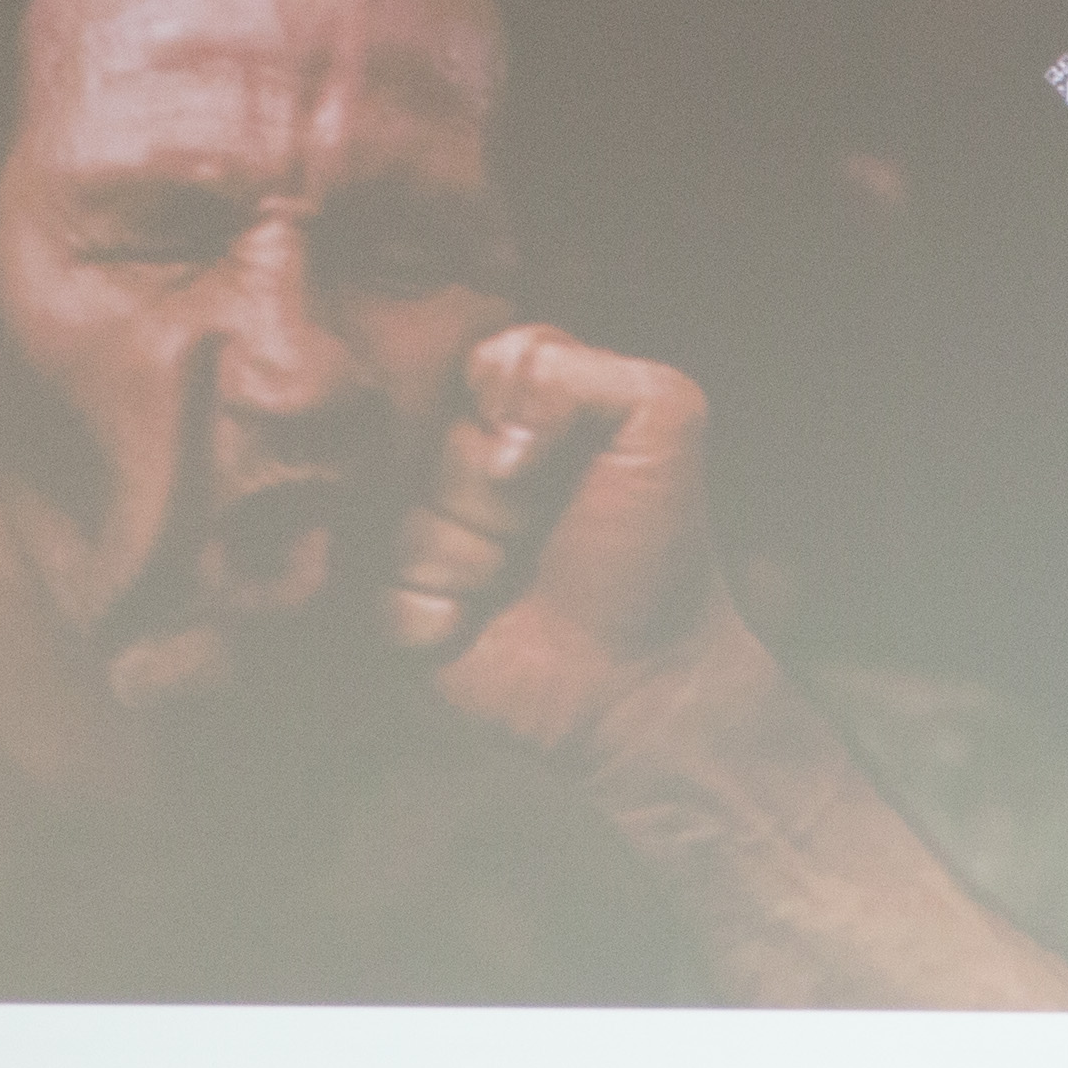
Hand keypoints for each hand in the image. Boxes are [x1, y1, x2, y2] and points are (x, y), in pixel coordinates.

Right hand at [385, 320, 1067, 1008]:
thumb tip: (522, 360)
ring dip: (475, 552)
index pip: (480, 360)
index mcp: (528, 422)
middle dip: (497, 483)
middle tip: (553, 530)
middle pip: (433, 440)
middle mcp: (470, 484)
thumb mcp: (662, 423)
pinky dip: (445, 611)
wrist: (665, 707)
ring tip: (534, 588)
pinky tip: (493, 630)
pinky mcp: (411, 625)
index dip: (518, 411)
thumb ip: (600, 371)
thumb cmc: (678, 576)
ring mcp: (433, 555)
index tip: (559, 460)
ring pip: (406, 517)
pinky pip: (388, 589)